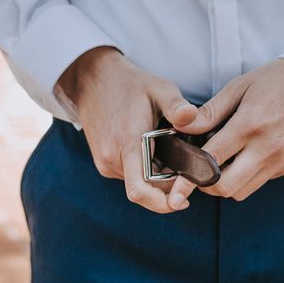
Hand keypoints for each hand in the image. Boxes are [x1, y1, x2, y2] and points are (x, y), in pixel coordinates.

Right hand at [57, 46, 197, 212]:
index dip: (163, 203)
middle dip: (168, 188)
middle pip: (145, 190)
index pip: (141, 191)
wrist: (91, 79)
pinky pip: (130, 175)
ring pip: (138, 183)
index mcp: (127, 145)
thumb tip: (192, 117)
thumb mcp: (159, 88)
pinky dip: (146, 171)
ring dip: (157, 178)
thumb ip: (177, 105)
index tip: (184, 201)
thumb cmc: (129, 83)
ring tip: (173, 155)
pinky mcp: (103, 162)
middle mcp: (111, 159)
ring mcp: (105, 162)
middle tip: (188, 172)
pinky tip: (157, 152)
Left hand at [168, 58, 283, 202]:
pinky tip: (247, 155)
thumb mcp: (238, 87)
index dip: (189, 178)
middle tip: (199, 172)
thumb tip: (182, 128)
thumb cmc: (275, 81)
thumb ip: (209, 112)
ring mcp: (282, 161)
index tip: (176, 192)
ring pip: (243, 191)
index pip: (211, 161)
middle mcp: (267, 148)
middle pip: (226, 187)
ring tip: (224, 161)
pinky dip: (247, 175)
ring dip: (227, 182)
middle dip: (206, 185)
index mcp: (250, 125)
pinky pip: (261, 181)